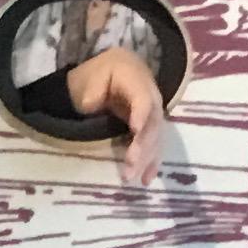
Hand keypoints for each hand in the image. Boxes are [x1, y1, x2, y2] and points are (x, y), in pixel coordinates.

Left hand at [65, 50, 165, 184]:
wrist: (117, 68)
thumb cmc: (101, 74)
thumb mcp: (93, 75)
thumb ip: (93, 89)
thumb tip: (91, 105)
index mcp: (137, 80)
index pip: (143, 99)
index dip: (141, 114)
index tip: (135, 130)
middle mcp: (152, 97)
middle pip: (152, 123)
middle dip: (143, 145)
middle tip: (131, 163)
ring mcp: (154, 113)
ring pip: (155, 137)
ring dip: (147, 158)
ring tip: (134, 177)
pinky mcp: (151, 126)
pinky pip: (155, 145)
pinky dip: (151, 162)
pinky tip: (147, 179)